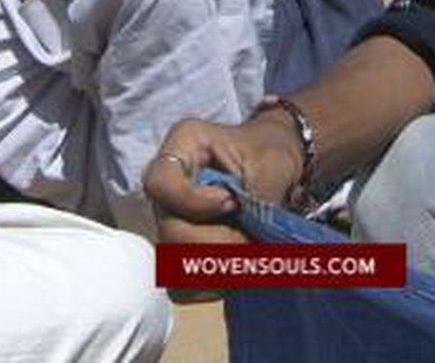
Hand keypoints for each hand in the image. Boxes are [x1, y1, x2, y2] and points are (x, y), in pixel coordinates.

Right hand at [143, 114, 305, 303]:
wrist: (274, 167)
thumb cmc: (271, 154)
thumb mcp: (273, 163)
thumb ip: (260, 198)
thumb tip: (253, 242)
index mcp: (182, 147)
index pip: (160, 183)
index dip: (193, 203)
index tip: (231, 203)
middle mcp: (167, 187)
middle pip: (169, 232)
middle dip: (216, 244)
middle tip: (251, 240)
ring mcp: (170, 220)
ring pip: (174, 264)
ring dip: (217, 268)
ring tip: (249, 254)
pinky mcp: (180, 251)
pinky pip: (184, 286)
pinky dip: (214, 284)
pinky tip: (239, 267)